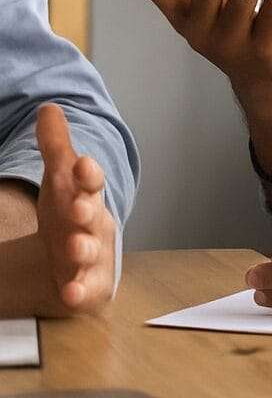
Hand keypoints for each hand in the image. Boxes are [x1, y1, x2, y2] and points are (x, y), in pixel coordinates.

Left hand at [35, 103, 117, 314]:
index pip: (91, 181)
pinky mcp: (90, 286)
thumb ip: (55, 148)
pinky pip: (87, 290)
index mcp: (88, 197)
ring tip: (72, 247)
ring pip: (91, 252)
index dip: (88, 174)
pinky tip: (72, 292)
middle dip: (87, 210)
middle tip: (77, 205)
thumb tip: (48, 107)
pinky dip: (81, 292)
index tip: (82, 163)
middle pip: (94, 215)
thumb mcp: (59, 182)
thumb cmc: (68, 216)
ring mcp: (94, 256)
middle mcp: (95, 225)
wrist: (74, 261)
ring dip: (83, 249)